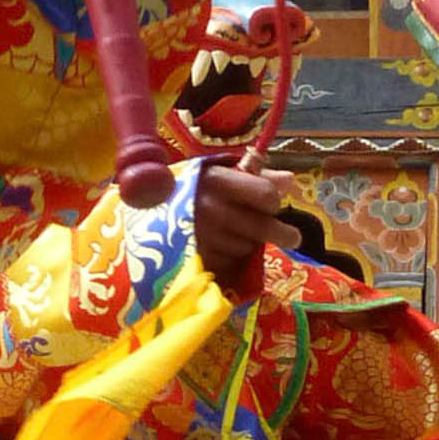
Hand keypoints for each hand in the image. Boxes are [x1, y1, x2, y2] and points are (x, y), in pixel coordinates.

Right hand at [193, 158, 301, 290]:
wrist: (145, 211)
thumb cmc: (190, 191)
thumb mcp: (218, 175)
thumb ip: (256, 177)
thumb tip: (290, 181)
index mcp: (215, 180)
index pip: (265, 194)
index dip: (272, 201)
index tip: (272, 206)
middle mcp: (208, 207)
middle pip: (262, 226)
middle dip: (280, 232)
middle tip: (293, 237)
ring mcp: (200, 235)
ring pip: (246, 248)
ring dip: (247, 244)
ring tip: (234, 235)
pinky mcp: (193, 258)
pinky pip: (228, 264)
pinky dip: (230, 259)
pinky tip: (222, 249)